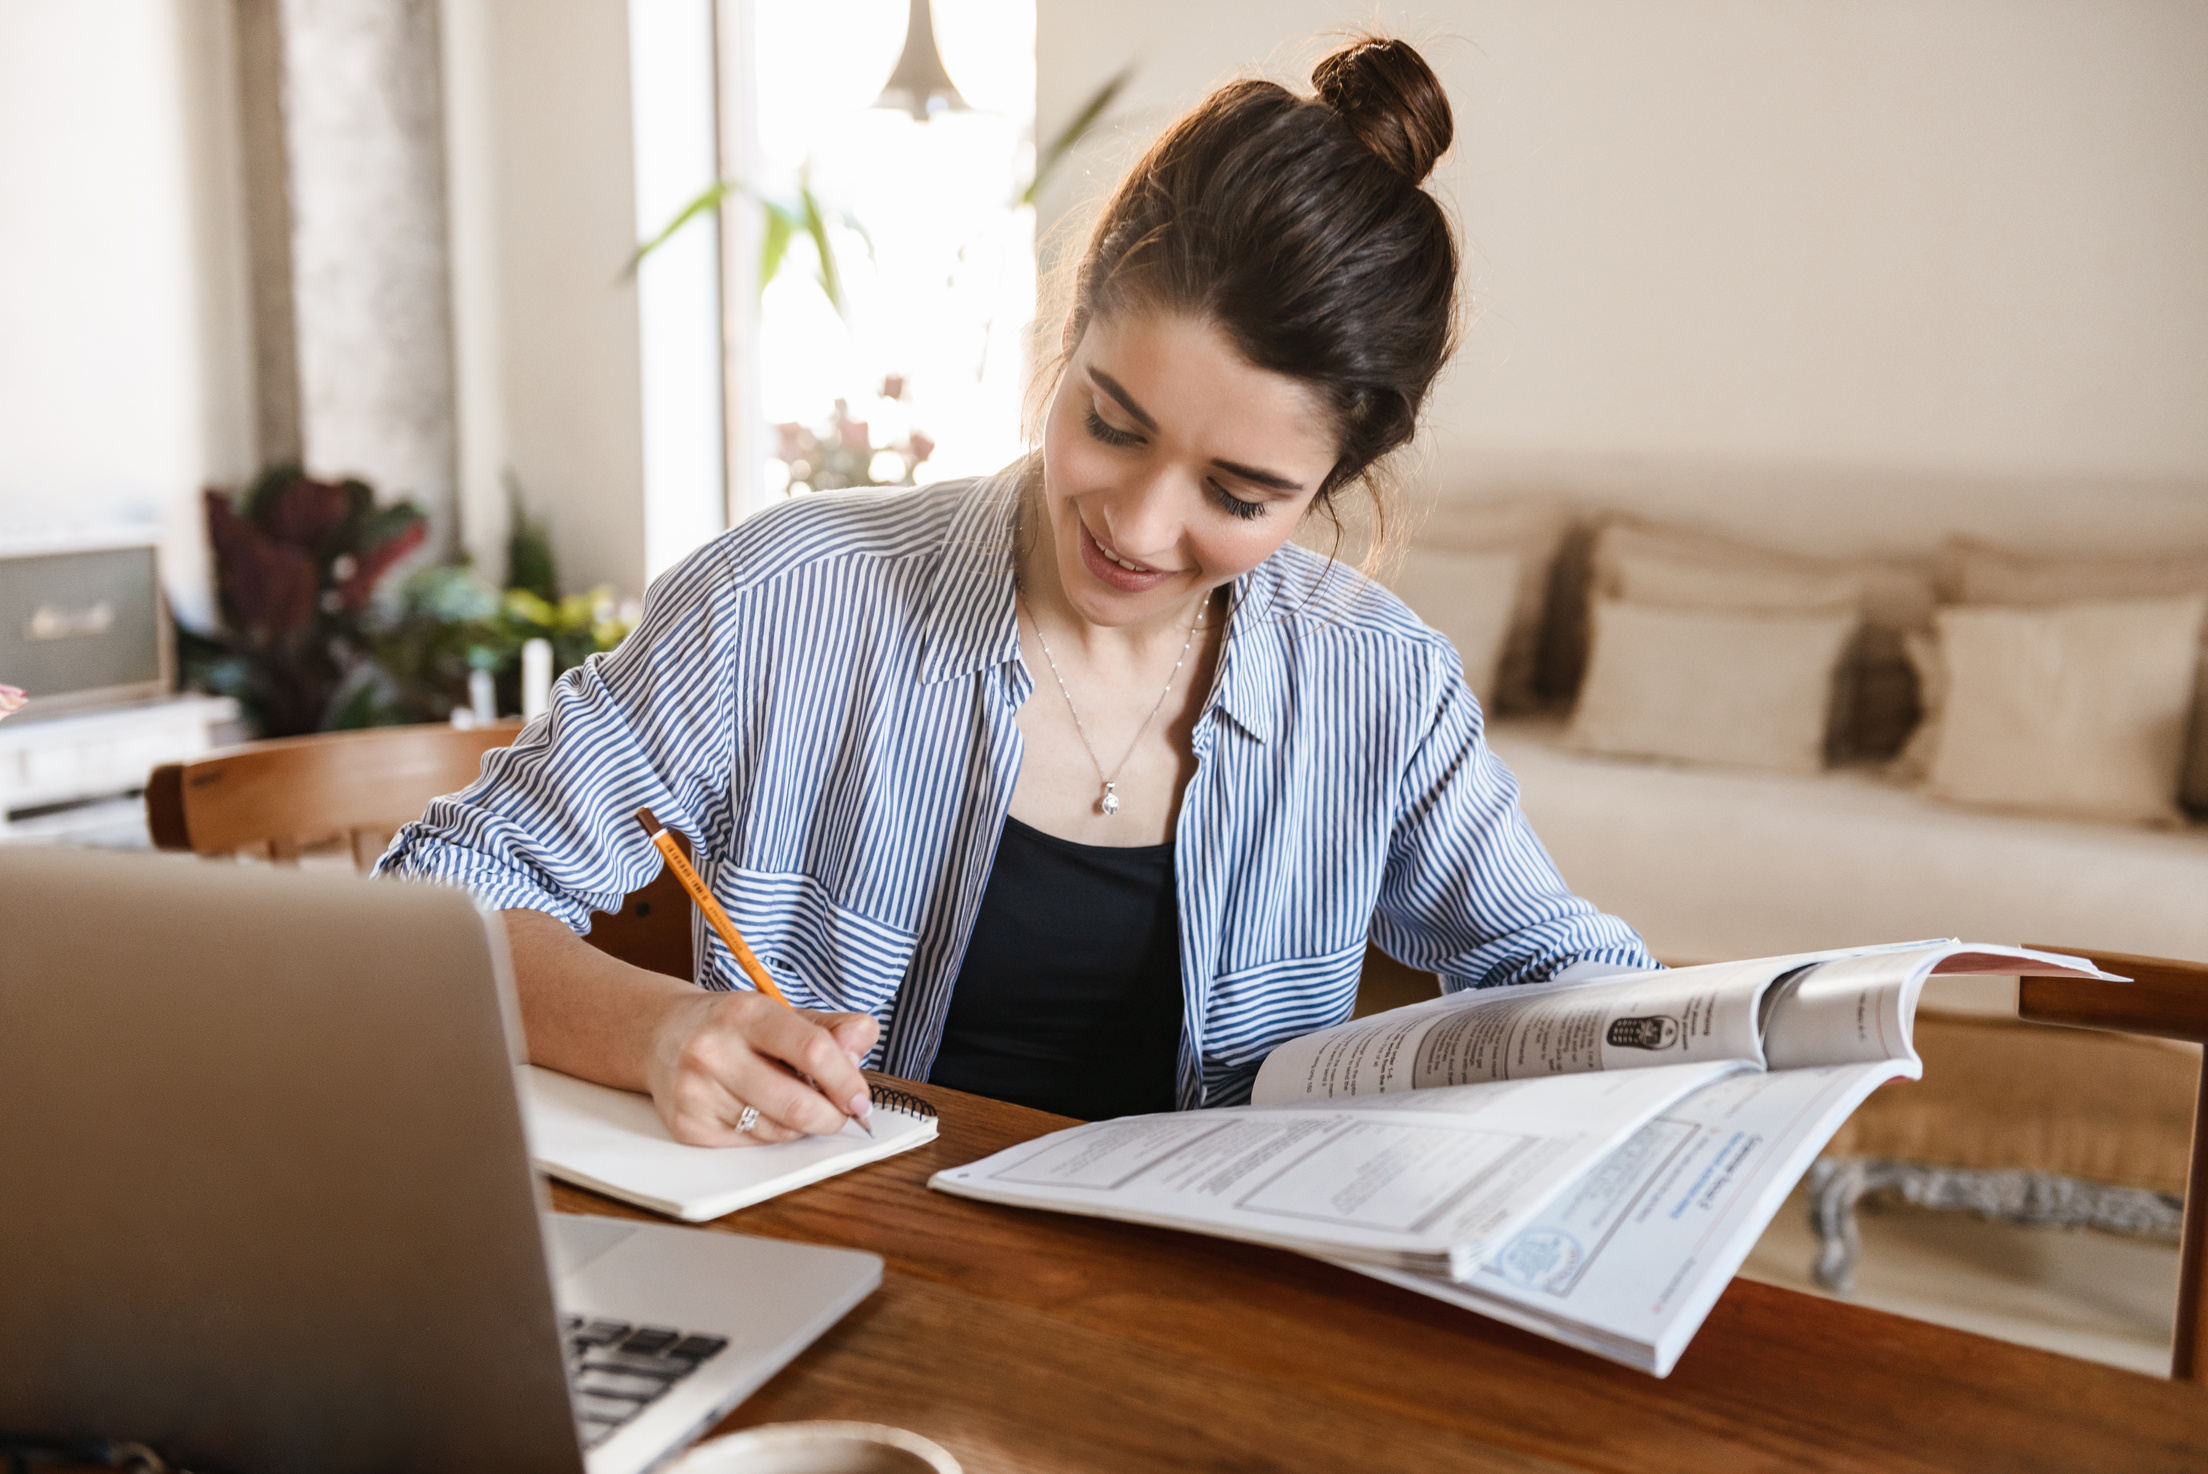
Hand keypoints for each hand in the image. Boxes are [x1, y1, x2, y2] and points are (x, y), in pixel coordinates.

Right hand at [644, 989, 880, 1146]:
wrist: (661, 1035)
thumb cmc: (734, 1027)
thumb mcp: (783, 1013)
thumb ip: (833, 1027)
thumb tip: (861, 1045)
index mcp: (745, 1012)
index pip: (811, 1049)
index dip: (845, 1080)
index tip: (860, 1098)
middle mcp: (714, 1050)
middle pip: (796, 1103)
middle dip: (831, 1116)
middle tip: (841, 1114)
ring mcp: (696, 1091)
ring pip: (777, 1130)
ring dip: (800, 1125)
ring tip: (794, 1101)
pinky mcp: (688, 1126)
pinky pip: (752, 1144)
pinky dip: (770, 1133)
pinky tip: (760, 1110)